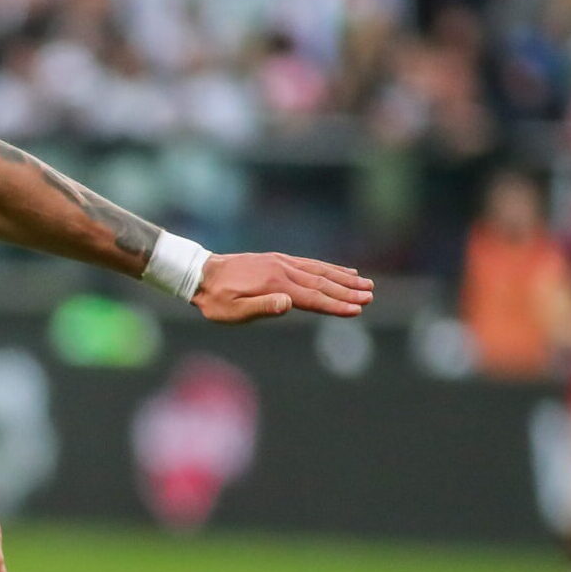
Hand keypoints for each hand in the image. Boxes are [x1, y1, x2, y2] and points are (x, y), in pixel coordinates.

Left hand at [192, 252, 373, 322]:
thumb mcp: (232, 311)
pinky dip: (329, 267)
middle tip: (371, 297)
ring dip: (344, 278)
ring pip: (320, 270)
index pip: (313, 297)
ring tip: (366, 283)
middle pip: (322, 282)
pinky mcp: (277, 260)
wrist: (199, 274)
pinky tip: (342, 270)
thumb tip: (289, 304)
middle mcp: (282, 270)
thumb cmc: (215, 299)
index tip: (358, 309)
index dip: (336, 305)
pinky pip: (309, 263)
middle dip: (348, 291)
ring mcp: (281, 262)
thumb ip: (261, 308)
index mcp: (274, 285)